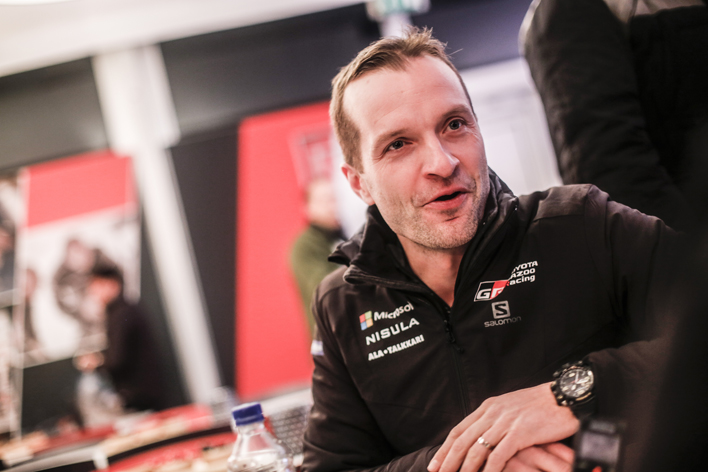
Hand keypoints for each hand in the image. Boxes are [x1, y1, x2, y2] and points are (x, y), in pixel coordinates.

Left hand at [427, 383, 578, 471]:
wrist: (565, 397)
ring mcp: (505, 422)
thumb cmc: (541, 406)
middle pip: (462, 441)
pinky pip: (499, 455)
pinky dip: (489, 470)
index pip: (459, 430)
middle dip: (448, 460)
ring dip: (464, 468)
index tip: (435, 463)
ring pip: (476, 449)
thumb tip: (481, 437)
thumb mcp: (511, 409)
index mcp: (488, 407)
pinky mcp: (520, 433)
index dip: (445, 448)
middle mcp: (492, 413)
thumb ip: (494, 421)